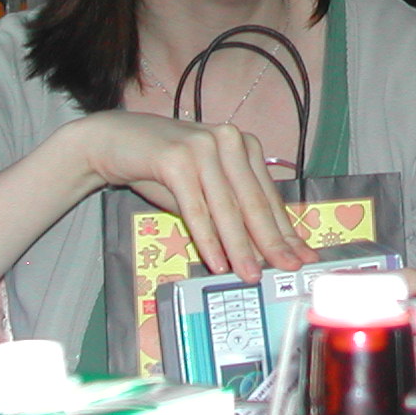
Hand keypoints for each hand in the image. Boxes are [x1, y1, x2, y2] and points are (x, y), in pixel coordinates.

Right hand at [68, 112, 314, 281]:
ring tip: (250, 275)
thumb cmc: (162, 168)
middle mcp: (228, 140)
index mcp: (243, 144)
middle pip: (253, 202)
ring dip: (240, 247)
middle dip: (271, 242)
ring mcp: (203, 147)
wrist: (114, 141)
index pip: (267, 195)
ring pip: (227, 208)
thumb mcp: (203, 186)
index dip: (285, 229)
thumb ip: (230, 209)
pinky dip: (208, 239)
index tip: (301, 256)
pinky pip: (196, 208)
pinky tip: (217, 262)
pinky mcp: (176, 158)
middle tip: (286, 269)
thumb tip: (259, 248)